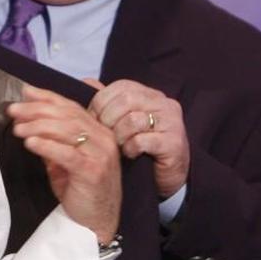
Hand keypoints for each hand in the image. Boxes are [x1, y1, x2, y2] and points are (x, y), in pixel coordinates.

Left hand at [6, 84, 121, 243]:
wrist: (96, 223)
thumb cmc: (80, 189)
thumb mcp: (64, 159)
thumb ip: (52, 139)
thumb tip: (27, 119)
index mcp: (99, 131)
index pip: (71, 106)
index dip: (47, 97)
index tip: (24, 93)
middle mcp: (104, 139)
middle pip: (67, 115)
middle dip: (37, 110)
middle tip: (14, 110)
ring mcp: (101, 155)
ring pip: (68, 131)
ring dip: (38, 126)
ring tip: (17, 128)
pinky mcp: (93, 172)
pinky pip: (68, 154)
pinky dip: (47, 146)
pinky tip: (30, 143)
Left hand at [87, 78, 189, 198]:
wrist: (163, 178)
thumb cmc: (139, 148)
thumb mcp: (121, 122)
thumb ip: (107, 102)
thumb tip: (86, 81)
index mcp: (149, 94)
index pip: (119, 87)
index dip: (100, 102)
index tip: (92, 119)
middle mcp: (163, 103)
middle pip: (125, 100)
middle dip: (107, 118)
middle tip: (103, 135)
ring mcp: (172, 122)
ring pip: (132, 120)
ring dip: (118, 136)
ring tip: (117, 146)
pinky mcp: (174, 142)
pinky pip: (141, 140)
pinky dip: (129, 148)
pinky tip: (129, 154)